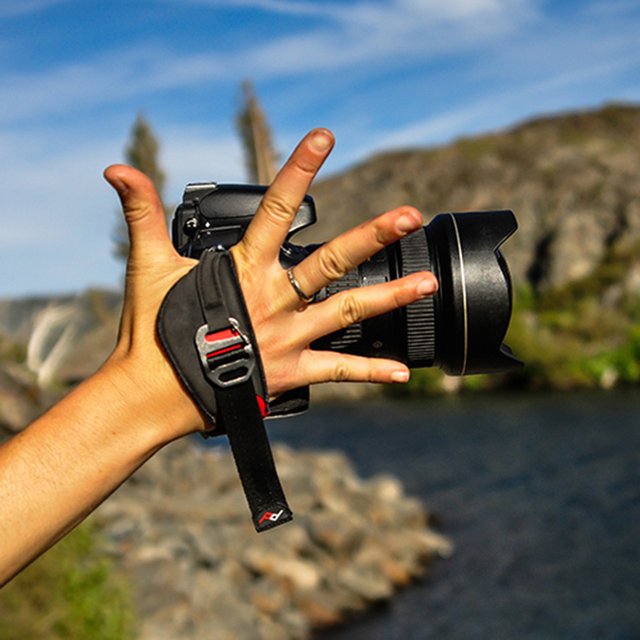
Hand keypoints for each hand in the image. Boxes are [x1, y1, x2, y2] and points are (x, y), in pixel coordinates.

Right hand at [103, 129, 437, 434]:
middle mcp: (273, 299)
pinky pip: (339, 371)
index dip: (298, 170)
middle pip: (330, 262)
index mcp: (244, 268)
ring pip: (347, 312)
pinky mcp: (292, 372)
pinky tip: (403, 370)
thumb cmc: (153, 328)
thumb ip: (143, 214)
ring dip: (389, 298)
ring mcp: (287, 337)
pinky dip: (371, 370)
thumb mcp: (148, 265)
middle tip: (408, 215)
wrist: (155, 394)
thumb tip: (116, 169)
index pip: (274, 208)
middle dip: (370, 236)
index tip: (324, 138)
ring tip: (427, 283)